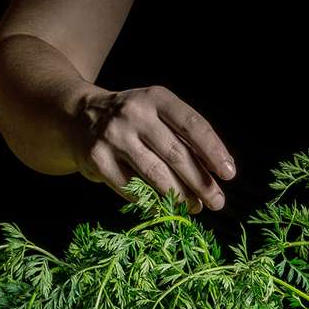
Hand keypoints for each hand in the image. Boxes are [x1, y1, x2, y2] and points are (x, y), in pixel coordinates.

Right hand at [70, 85, 236, 212]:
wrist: (78, 117)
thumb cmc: (132, 122)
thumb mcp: (156, 115)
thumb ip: (184, 138)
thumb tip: (218, 173)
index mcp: (155, 98)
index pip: (192, 125)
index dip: (213, 151)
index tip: (229, 174)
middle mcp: (134, 114)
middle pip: (176, 154)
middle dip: (201, 182)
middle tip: (217, 201)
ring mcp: (114, 137)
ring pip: (156, 175)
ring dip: (180, 197)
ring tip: (195, 208)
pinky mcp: (98, 160)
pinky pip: (132, 189)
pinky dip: (152, 203)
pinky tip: (166, 210)